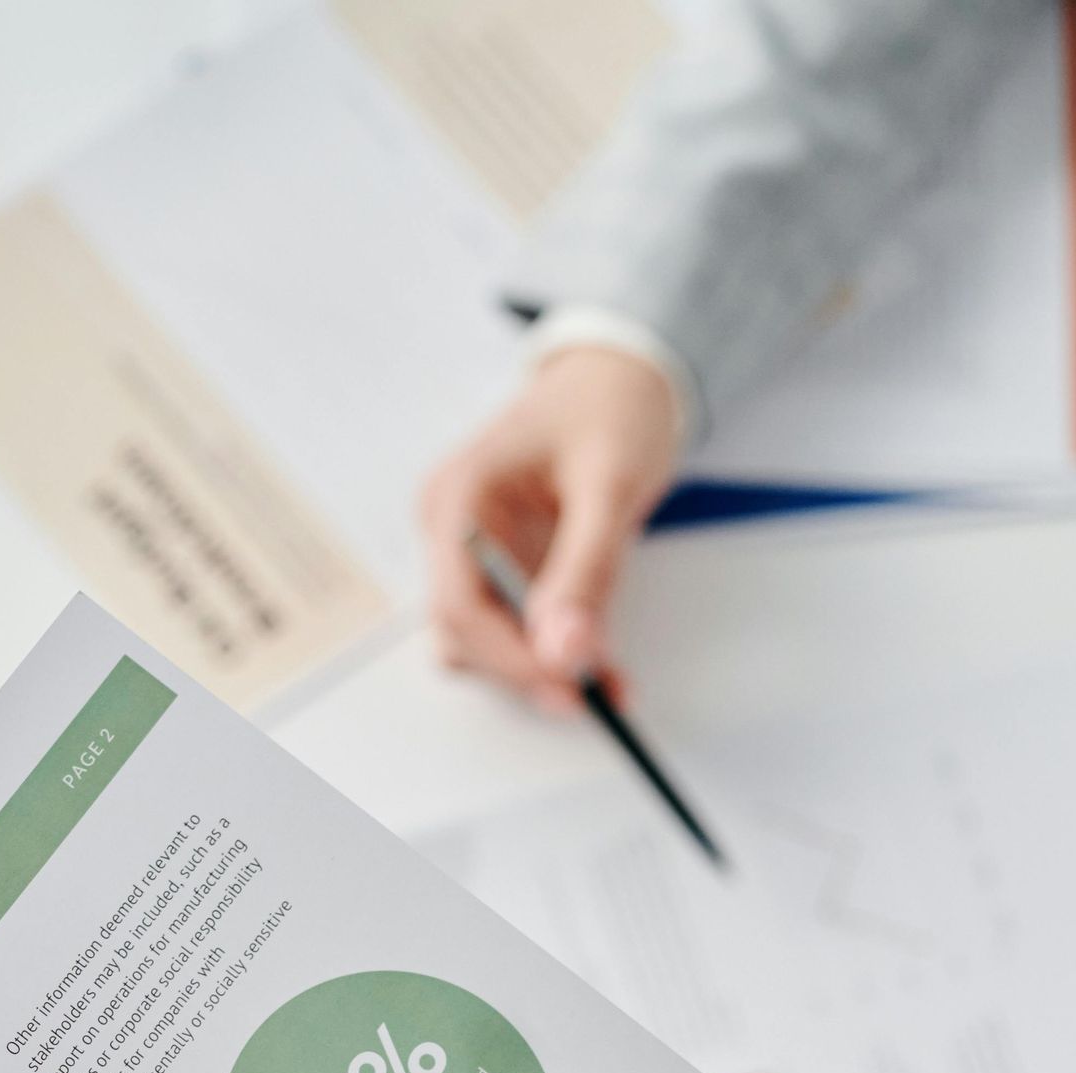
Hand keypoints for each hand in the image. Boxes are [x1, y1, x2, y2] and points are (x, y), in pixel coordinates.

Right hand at [419, 348, 680, 713]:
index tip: (566, 688)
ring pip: (484, 643)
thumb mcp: (608, 484)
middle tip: (592, 695)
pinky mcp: (503, 568)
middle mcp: (452, 528)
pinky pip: (517, 628)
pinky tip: (600, 664)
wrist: (624, 374)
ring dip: (539, 670)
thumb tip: (563, 654)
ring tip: (606, 678)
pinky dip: (554, 654)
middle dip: (523, 671)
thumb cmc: (612, 407)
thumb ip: (585, 571)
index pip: (459, 604)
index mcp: (459, 496)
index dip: (508, 658)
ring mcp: (473, 551)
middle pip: (462, 634)